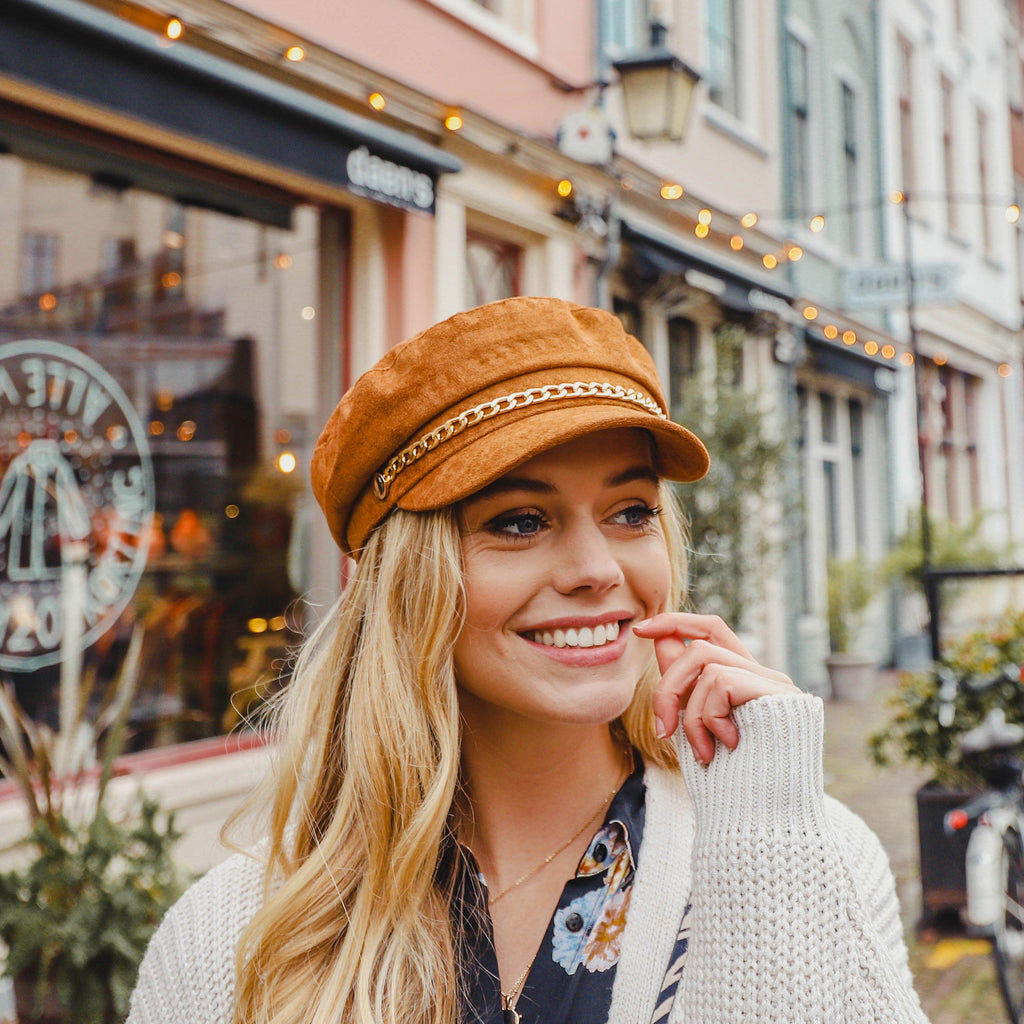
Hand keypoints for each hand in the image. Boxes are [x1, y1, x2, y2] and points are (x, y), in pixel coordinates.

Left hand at [633, 613, 796, 764]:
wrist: (766, 810)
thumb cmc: (732, 776)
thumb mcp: (696, 724)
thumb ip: (683, 684)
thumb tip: (660, 639)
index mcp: (744, 679)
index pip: (711, 630)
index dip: (676, 623)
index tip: (641, 630)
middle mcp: (761, 674)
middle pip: (699, 646)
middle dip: (667, 685)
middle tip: (662, 731)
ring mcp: (772, 681)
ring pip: (704, 660)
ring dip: (689, 711)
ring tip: (701, 750)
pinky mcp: (777, 691)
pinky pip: (720, 681)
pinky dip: (710, 717)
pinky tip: (726, 745)